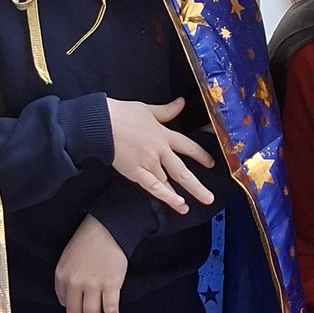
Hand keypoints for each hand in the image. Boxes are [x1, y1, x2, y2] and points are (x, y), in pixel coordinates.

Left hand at [55, 214, 128, 312]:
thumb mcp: (68, 259)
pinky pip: (110, 308)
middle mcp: (75, 282)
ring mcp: (93, 284)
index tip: (81, 308)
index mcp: (62, 276)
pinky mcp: (111, 284)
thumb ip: (68, 278)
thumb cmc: (88, 242)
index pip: (64, 302)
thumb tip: (73, 299)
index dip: (74, 308)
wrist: (107, 229)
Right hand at [106, 97, 216, 213]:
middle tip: (209, 198)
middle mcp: (160, 150)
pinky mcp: (135, 171)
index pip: (188, 146)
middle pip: (182, 170)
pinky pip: (153, 187)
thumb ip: (166, 111)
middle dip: (197, 186)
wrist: (102, 123)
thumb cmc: (121, 113)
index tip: (211, 164)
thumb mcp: (147, 109)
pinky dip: (166, 196)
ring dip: (179, 197)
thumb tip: (182, 103)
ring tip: (187, 209)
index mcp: (164, 134)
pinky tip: (176, 203)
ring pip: (168, 182)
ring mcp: (149, 162)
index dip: (201, 156)